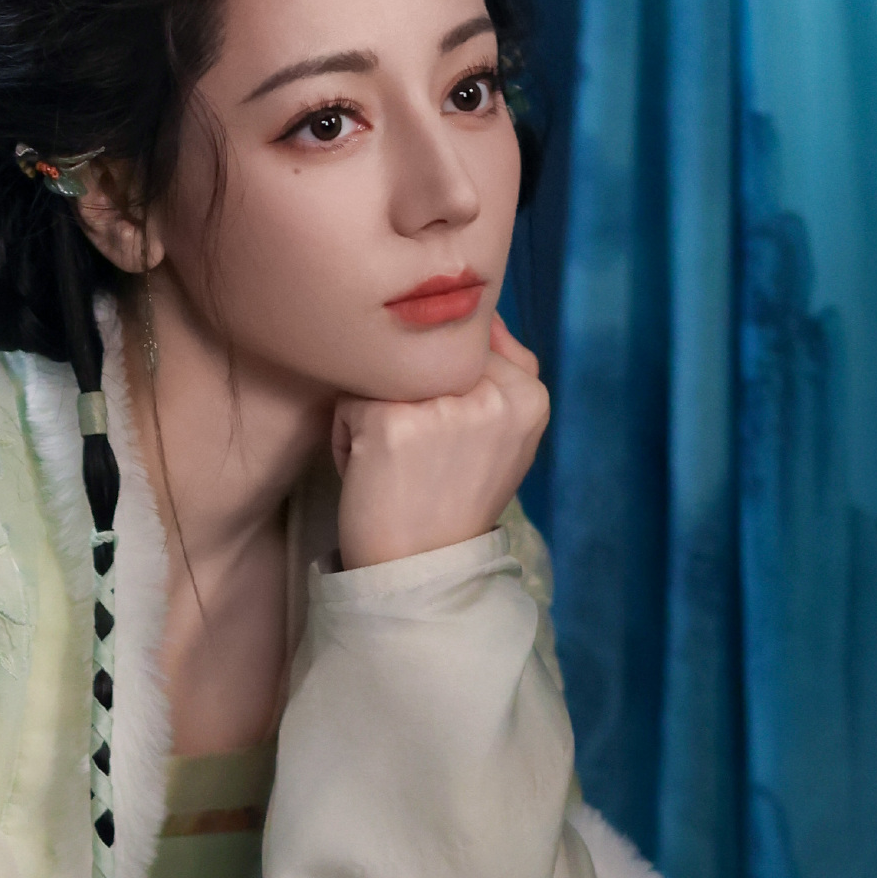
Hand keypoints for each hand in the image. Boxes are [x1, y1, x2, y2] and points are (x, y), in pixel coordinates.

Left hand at [333, 317, 550, 570]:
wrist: (419, 565)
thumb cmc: (452, 497)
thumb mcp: (503, 436)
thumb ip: (500, 374)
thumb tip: (475, 312)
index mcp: (530, 395)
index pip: (477, 343)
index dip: (444, 383)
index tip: (445, 436)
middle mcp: (495, 394)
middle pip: (425, 354)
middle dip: (410, 393)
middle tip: (420, 454)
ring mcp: (443, 405)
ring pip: (384, 371)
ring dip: (375, 410)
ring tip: (394, 460)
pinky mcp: (391, 421)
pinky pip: (350, 398)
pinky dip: (346, 433)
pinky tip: (368, 470)